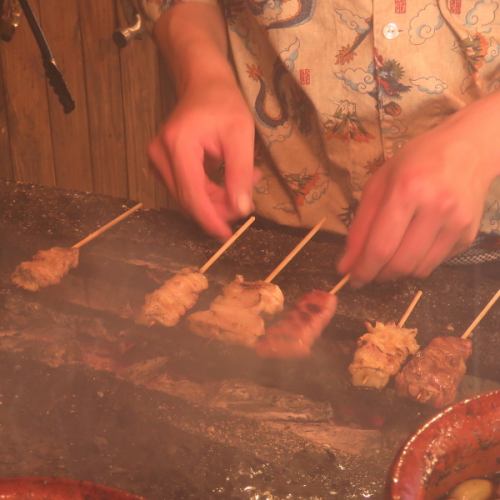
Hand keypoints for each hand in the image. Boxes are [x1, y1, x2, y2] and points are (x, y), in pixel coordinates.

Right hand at [149, 77, 255, 239]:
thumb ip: (240, 174)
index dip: (209, 218)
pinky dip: (206, 192)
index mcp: (178, 145)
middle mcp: (160, 155)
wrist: (203, 84)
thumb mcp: (241, 135)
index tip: (226, 235)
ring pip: (186, 196)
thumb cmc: (224, 104)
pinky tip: (225, 181)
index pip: (192, 194)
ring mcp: (156, 160)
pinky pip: (184, 188)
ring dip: (214, 200)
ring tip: (242, 184)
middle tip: (244, 203)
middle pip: (188, 199)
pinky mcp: (161, 163)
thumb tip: (241, 210)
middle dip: (216, 208)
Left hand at [338, 108, 497, 284]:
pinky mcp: (469, 235)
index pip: (381, 246)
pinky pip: (436, 264)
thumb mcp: (378, 184)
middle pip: (400, 264)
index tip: (350, 279)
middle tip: (366, 274)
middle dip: (377, 275)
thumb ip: (360, 225)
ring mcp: (457, 224)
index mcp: (408, 190)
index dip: (363, 269)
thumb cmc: (415, 162)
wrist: (468, 149)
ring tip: (386, 261)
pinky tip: (410, 248)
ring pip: (419, 270)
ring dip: (396, 273)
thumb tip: (346, 264)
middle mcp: (437, 209)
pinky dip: (417, 264)